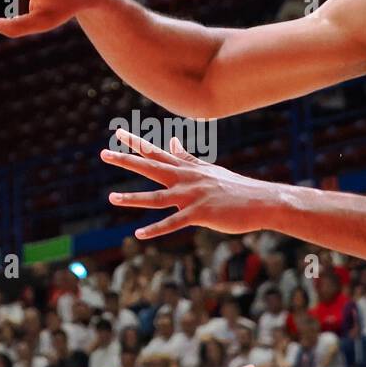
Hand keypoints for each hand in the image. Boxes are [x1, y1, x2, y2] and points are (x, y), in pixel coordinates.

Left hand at [101, 129, 275, 238]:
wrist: (262, 201)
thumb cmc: (235, 188)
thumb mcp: (209, 169)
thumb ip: (187, 158)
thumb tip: (172, 142)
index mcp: (187, 168)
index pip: (157, 153)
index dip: (136, 143)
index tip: (116, 132)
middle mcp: (186, 179)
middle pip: (151, 167)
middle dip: (126, 160)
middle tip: (103, 153)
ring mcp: (192, 196)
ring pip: (156, 197)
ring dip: (133, 198)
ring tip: (111, 198)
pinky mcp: (200, 214)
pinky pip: (173, 223)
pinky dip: (156, 229)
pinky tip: (139, 234)